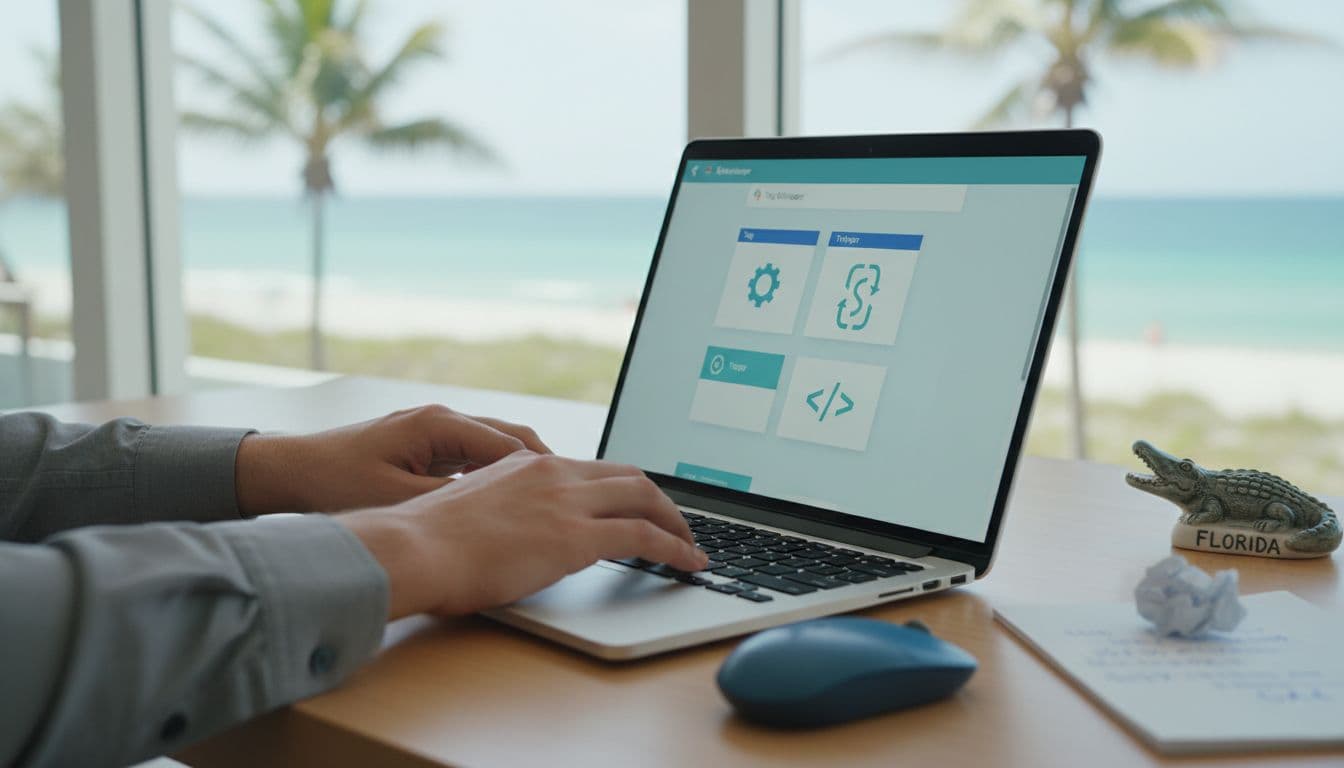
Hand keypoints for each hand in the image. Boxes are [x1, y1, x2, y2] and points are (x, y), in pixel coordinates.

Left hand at [234, 405, 549, 514]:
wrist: (288, 471)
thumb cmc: (334, 483)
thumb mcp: (397, 499)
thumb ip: (451, 501)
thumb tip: (498, 512)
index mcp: (439, 425)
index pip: (511, 446)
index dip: (544, 472)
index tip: (572, 494)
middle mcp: (441, 419)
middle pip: (512, 440)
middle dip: (545, 467)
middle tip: (573, 497)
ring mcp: (432, 430)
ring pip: (495, 446)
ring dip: (522, 471)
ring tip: (549, 502)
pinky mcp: (423, 444)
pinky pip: (474, 456)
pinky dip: (495, 474)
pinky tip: (505, 502)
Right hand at [337, 451, 707, 618]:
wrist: (412, 549)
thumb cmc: (425, 543)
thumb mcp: (471, 511)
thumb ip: (504, 512)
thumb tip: (517, 535)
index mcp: (526, 465)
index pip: (591, 468)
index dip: (623, 487)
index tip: (636, 504)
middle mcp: (553, 473)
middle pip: (628, 476)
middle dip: (659, 499)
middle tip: (676, 523)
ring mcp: (567, 501)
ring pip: (645, 498)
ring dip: (675, 522)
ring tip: (690, 544)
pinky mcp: (577, 536)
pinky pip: (644, 536)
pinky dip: (674, 547)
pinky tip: (688, 562)